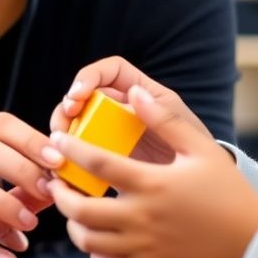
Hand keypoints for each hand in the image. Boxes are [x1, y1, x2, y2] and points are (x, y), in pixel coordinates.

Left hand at [47, 85, 257, 257]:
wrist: (250, 244)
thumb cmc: (227, 192)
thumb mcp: (200, 148)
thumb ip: (164, 120)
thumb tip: (133, 92)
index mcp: (153, 183)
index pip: (98, 163)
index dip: (71, 149)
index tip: (58, 139)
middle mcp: (142, 217)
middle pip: (80, 208)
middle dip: (61, 192)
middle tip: (58, 180)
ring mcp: (143, 247)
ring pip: (87, 240)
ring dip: (73, 223)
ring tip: (75, 207)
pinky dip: (93, 251)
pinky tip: (98, 236)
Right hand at [48, 56, 210, 165]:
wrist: (197, 186)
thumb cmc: (193, 150)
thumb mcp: (181, 129)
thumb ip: (160, 113)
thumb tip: (134, 94)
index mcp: (139, 92)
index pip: (108, 71)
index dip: (89, 77)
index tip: (79, 96)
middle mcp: (119, 107)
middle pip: (82, 97)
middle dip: (67, 107)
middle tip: (65, 125)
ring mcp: (108, 132)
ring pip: (74, 123)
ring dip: (63, 132)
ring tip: (61, 148)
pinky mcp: (102, 157)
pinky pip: (78, 152)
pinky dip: (68, 158)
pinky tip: (65, 169)